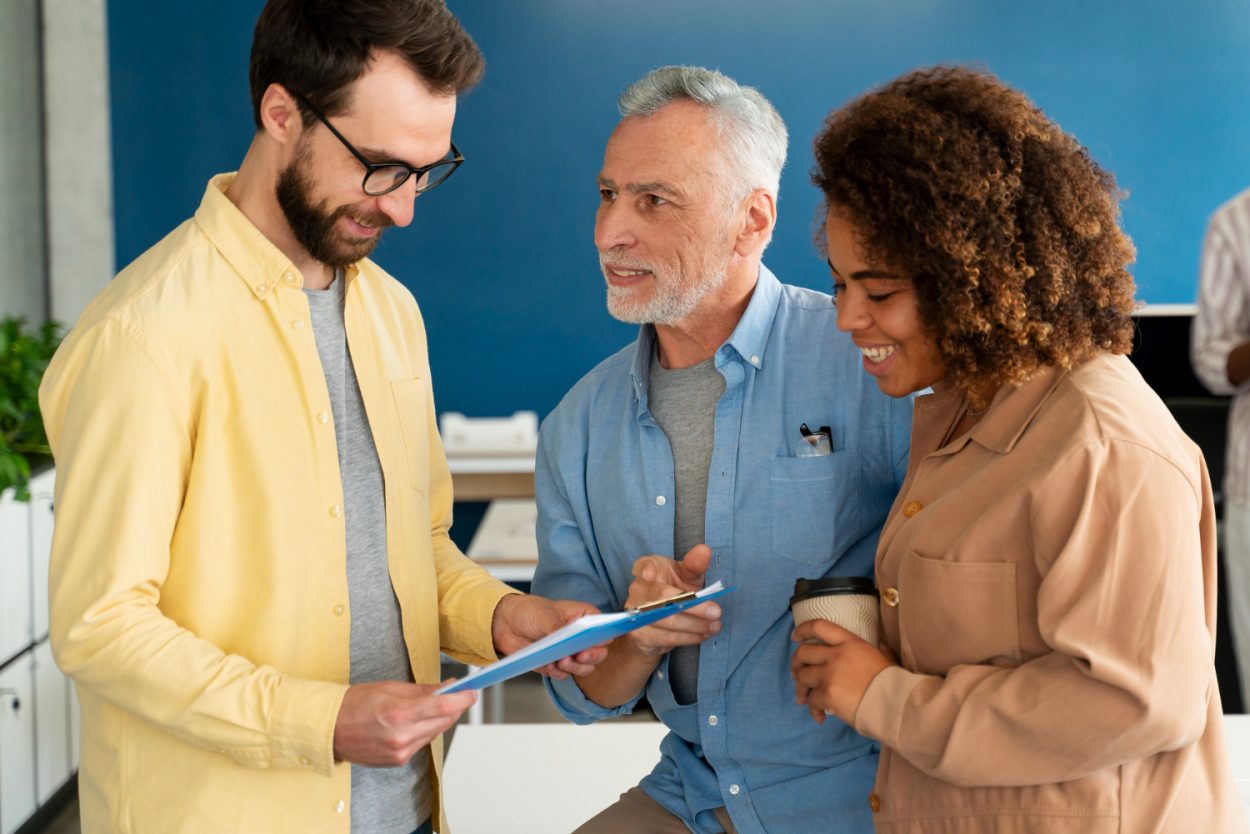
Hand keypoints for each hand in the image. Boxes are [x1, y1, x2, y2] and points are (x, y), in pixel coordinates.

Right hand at [333, 681, 476, 766]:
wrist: (330, 729)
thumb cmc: (355, 704)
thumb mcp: (391, 688)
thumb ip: (423, 690)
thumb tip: (447, 687)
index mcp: (399, 714)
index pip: (442, 707)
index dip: (462, 699)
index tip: (473, 692)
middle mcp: (401, 736)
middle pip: (443, 722)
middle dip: (454, 707)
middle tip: (461, 694)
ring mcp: (400, 752)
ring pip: (434, 734)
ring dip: (440, 719)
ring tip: (437, 705)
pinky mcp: (397, 761)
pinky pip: (421, 743)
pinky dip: (425, 731)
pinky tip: (418, 721)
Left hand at [491, 594, 608, 678]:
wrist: (507, 623)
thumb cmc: (530, 611)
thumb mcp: (545, 615)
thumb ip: (558, 628)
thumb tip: (568, 643)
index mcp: (584, 618)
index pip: (604, 630)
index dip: (602, 638)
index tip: (592, 643)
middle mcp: (581, 637)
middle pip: (599, 653)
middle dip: (590, 657)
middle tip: (579, 656)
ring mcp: (570, 652)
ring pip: (585, 668)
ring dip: (575, 667)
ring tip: (561, 661)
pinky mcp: (558, 664)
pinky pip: (565, 674)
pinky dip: (559, 672)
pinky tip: (550, 665)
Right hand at [623, 544, 720, 658]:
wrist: (657, 625)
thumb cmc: (674, 591)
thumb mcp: (686, 576)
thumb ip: (694, 564)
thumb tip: (704, 550)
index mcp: (649, 568)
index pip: (643, 565)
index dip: (645, 569)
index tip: (650, 574)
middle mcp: (638, 589)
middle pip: (662, 597)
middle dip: (693, 605)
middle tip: (716, 611)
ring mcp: (635, 613)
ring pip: (666, 620)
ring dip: (694, 625)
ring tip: (714, 625)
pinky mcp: (640, 634)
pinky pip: (666, 637)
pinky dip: (688, 638)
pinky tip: (702, 635)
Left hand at [790, 620, 894, 724]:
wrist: (895, 704)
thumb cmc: (894, 682)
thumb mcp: (886, 657)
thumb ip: (879, 650)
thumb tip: (881, 646)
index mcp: (851, 642)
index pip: (819, 626)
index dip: (803, 630)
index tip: (795, 637)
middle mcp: (837, 654)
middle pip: (803, 653)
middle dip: (795, 664)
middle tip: (796, 674)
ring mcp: (830, 674)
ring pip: (802, 677)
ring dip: (800, 689)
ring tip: (803, 699)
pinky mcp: (828, 694)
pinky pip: (811, 700)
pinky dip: (813, 709)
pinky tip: (820, 716)